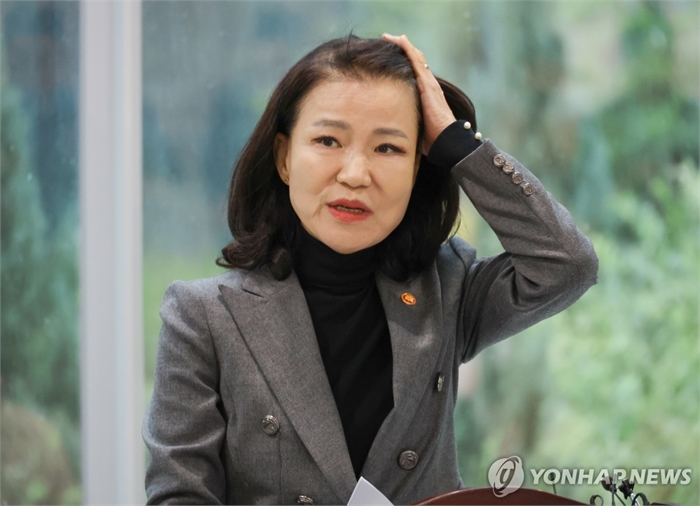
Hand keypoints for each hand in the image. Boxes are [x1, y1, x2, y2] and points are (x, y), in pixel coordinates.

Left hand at [381, 33, 455, 154]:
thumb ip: (409, 121)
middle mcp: (429, 85)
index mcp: (427, 94)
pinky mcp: (427, 84)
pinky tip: (400, 40)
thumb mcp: (417, 125)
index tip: (391, 55)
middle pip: (415, 61)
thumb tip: (395, 129)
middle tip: (388, 41)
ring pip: (416, 57)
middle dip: (402, 49)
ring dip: (403, 45)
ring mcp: (429, 83)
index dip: (405, 61)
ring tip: (390, 37)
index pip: (415, 72)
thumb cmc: (433, 138)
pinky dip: (408, 49)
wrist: (447, 139)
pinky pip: (417, 61)